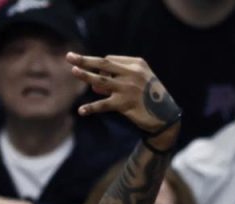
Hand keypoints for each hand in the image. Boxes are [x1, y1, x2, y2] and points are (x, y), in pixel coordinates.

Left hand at [65, 54, 180, 139]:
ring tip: (73, 71)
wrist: (165, 116)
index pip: (110, 60)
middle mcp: (132, 73)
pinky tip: (81, 111)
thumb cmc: (150, 97)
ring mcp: (127, 89)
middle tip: (69, 56)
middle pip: (103, 64)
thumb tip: (94, 85)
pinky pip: (103, 105)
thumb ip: (118, 79)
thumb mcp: (140, 80)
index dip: (99, 67)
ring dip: (86, 76)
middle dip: (85, 60)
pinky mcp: (124, 104)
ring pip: (100, 81)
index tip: (97, 75)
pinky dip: (91, 108)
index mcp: (136, 64)